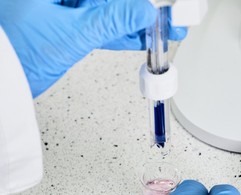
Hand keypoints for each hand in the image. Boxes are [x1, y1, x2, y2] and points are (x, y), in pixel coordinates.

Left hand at [0, 0, 186, 97]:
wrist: (1, 85)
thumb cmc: (17, 54)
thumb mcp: (72, 34)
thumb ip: (112, 20)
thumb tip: (144, 11)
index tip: (160, 6)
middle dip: (142, 9)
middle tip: (170, 17)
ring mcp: (65, 6)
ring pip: (110, 10)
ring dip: (137, 23)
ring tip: (165, 31)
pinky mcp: (69, 24)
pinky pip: (101, 25)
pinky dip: (121, 34)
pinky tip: (143, 38)